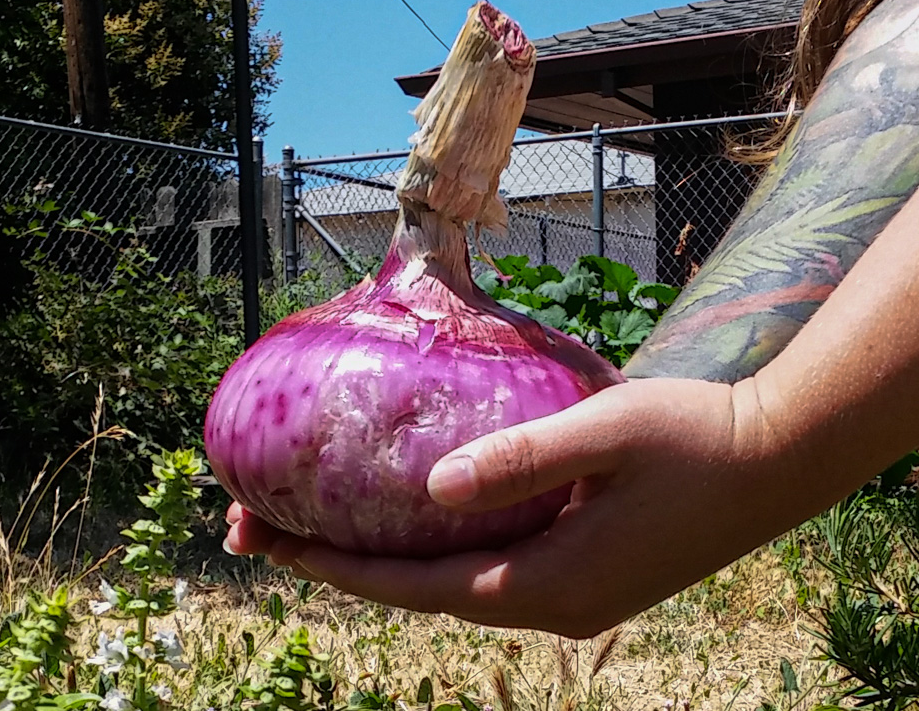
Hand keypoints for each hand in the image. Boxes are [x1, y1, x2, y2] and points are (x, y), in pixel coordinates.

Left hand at [225, 376, 814, 638]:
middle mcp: (550, 603)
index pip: (414, 587)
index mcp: (549, 584)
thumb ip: (519, 460)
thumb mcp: (606, 433)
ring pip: (451, 583)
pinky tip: (411, 518)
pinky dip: (435, 549)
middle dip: (338, 563)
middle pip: (419, 591)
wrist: (778, 459)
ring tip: (315, 522)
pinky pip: (487, 567)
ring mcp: (569, 591)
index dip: (333, 566)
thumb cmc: (697, 440)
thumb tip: (431, 491)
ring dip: (382, 557)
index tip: (264, 540)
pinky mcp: (584, 569)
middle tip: (259, 525)